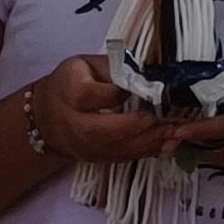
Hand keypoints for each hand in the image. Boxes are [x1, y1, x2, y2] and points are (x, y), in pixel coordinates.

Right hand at [27, 50, 166, 167]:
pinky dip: (147, 152)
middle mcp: (72, 124)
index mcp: (68, 93)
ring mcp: (83, 146)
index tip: (139, 87)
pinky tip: (168, 143)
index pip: (90, 96)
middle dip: (136, 127)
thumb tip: (149, 74)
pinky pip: (122, 158)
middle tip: (165, 120)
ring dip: (148, 142)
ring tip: (175, 132)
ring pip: (114, 149)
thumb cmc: (71, 83)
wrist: (48, 117)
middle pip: (100, 131)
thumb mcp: (87, 64)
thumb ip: (115, 67)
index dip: (116, 93)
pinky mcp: (96, 158)